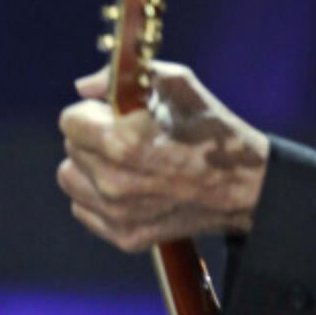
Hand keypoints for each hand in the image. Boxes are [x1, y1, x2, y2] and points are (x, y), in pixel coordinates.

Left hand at [58, 62, 268, 250]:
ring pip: (71, 181)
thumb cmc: (212, 131)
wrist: (245, 186)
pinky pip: (85, 210)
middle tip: (127, 138)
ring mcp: (118, 214)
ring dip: (89, 169)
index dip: (93, 112)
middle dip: (92, 138)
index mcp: (121, 142)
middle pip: (70, 150)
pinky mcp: (126, 236)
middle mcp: (113, 182)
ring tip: (125, 164)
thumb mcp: (175, 84)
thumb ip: (120, 78)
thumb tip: (83, 87)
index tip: (114, 115)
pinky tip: (131, 188)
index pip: (70, 121)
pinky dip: (99, 198)